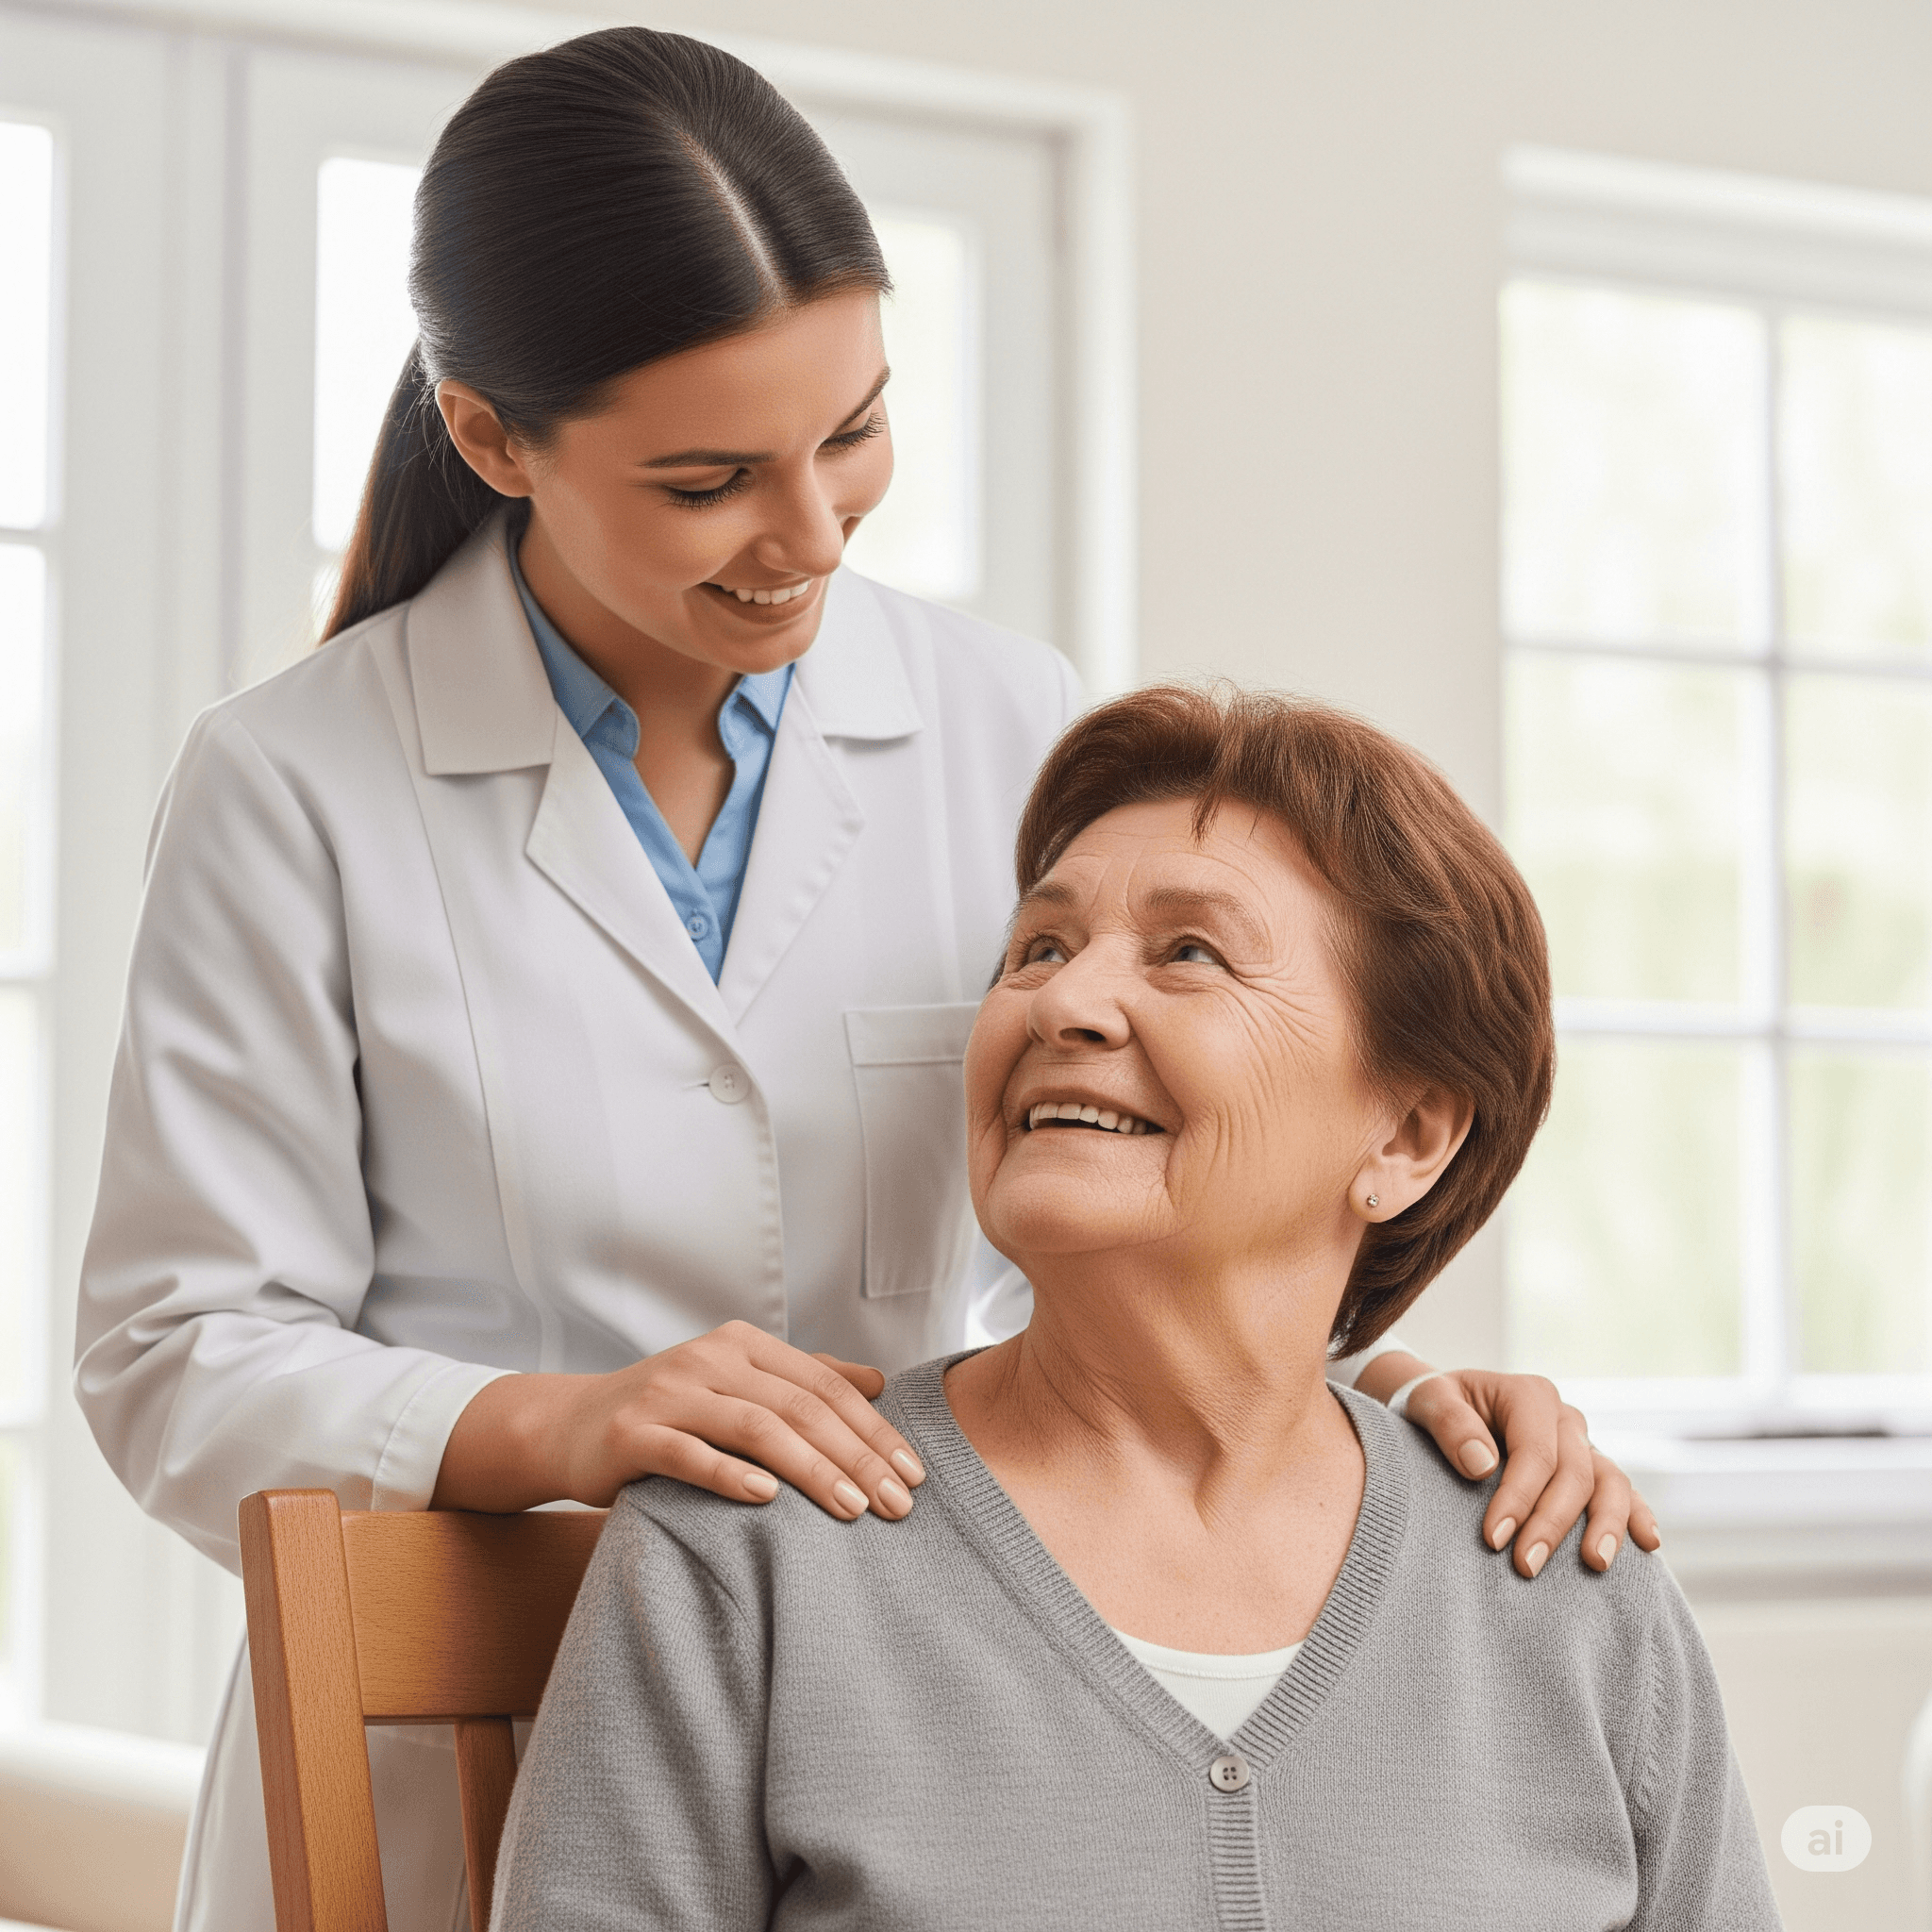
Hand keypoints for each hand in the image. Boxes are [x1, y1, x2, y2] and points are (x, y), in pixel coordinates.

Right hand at [432, 1321, 925, 1521]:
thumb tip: (878, 1384)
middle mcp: (711, 1358)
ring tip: (852, 1508)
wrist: (569, 1426)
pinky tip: (768, 1498)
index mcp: (744, 1344)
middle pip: (800, 1407)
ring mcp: (670, 1393)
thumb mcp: (736, 1385)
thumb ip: (803, 1380)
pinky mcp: (635, 1433)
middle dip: (856, 1457)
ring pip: (756, 1427)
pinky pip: (690, 1454)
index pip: (825, 1385)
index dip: (874, 1428)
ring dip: (811, 1469)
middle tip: (896, 1503)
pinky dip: (731, 1475)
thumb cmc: (669, 1412)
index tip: (914, 1473)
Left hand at [1356, 1354, 1659, 1576]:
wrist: (1446, 1406)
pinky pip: (1622, 1490)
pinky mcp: (1590, 1468)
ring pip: (1610, 1482)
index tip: (1494, 1539)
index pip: (1535, 1453)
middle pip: (1573, 1473)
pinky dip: (1636, 1514)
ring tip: (1595, 1565)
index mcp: (1529, 1395)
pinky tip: (1647, 1542)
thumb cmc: (1435, 1404)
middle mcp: (1564, 1418)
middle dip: (1551, 1523)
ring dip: (1606, 1525)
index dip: (1519, 1497)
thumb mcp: (1428, 1400)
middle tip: (1525, 1566)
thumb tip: (1483, 1465)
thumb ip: (1450, 1424)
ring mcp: (1582, 1443)